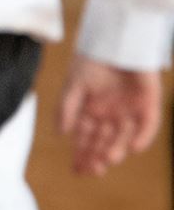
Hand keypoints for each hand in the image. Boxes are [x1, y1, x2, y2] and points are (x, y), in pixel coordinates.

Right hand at [59, 56, 161, 176]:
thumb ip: (66, 109)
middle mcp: (110, 113)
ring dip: (117, 149)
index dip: (81, 154)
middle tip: (93, 171)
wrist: (114, 39)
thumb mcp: (73, 85)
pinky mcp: (149, 102)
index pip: (86, 138)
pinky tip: (134, 148)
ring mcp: (130, 109)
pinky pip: (148, 123)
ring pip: (124, 135)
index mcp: (91, 111)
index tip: (77, 170)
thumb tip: (61, 134)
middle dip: (97, 156)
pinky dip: (143, 136)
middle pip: (104, 140)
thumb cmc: (91, 59)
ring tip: (108, 160)